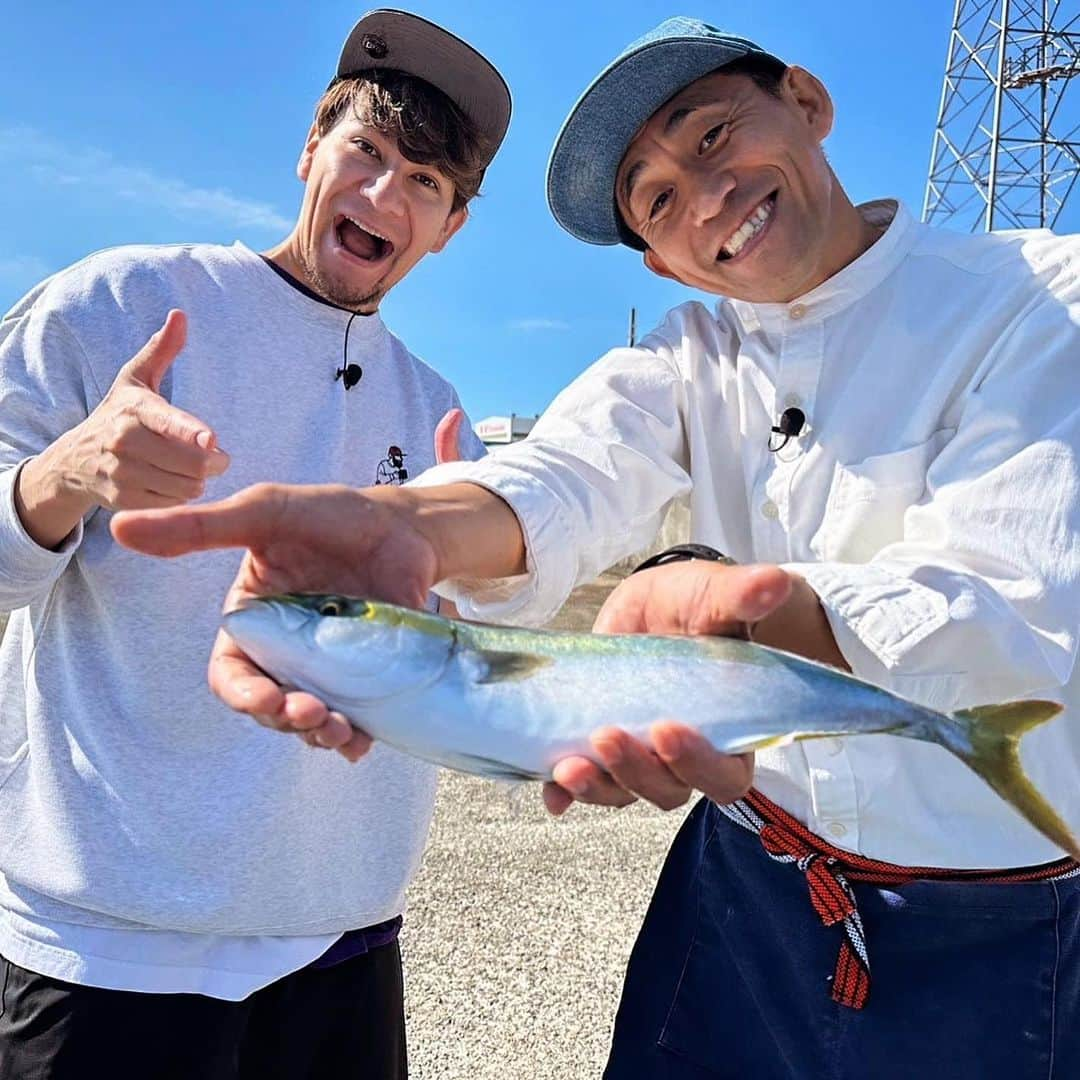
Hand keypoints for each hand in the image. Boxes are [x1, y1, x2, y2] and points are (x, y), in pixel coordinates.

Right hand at [16, 310, 228, 547]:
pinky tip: (173, 483)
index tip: (211, 440)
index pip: (167, 422)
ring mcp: (123, 473)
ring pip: (187, 486)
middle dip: (214, 462)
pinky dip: (181, 496)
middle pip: (192, 462)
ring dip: (199, 480)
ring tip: (191, 468)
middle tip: (217, 456)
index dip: (190, 433)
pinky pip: (173, 504)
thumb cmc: (118, 414)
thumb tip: (180, 315)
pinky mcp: (125, 500)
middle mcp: (125, 441)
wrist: (75, 460)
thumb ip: (161, 350)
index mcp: (134, 409)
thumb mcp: (135, 379)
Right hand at [110, 407, 469, 761]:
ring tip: (341, 731)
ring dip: (321, 736)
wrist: (401, 522)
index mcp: (255, 624)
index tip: (265, 699)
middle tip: (314, 714)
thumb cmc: (326, 514)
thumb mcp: (263, 513)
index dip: (242, 694)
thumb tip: (120, 527)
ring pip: (314, 721)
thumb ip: (199, 528)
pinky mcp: (374, 674)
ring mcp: (333, 668)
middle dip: (286, 721)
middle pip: (273, 707)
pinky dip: (360, 736)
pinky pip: (362, 717)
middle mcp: (290, 654)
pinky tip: (365, 739)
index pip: (233, 673)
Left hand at [542, 561, 791, 815]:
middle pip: (667, 789)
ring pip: (622, 791)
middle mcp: (685, 756)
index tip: (669, 729)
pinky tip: (549, 792)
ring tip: (568, 767)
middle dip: (636, 771)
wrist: (657, 605)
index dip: (699, 764)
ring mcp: (640, 756)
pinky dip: (563, 793)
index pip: (724, 773)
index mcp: (729, 731)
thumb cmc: (698, 606)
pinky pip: (582, 785)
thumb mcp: (716, 596)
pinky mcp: (599, 748)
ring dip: (596, 786)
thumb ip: (742, 597)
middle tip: (607, 736)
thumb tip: (773, 582)